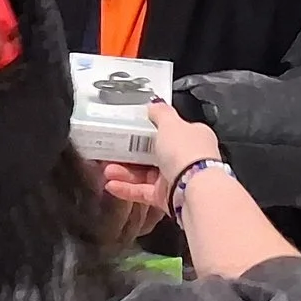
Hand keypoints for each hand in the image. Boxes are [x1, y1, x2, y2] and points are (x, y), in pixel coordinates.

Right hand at [100, 102, 224, 228]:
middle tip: (112, 151)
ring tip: (107, 170)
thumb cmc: (188, 153)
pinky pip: (143, 191)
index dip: (147, 130)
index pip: (168, 130)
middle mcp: (186, 158)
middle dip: (129, 153)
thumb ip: (160, 113)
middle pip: (153, 153)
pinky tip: (112, 185)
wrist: (194, 190)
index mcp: (193, 136)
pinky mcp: (167, 197)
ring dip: (125, 171)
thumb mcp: (171, 123)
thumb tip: (154, 104)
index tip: (128, 131)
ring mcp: (176, 178)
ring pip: (145, 174)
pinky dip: (127, 189)